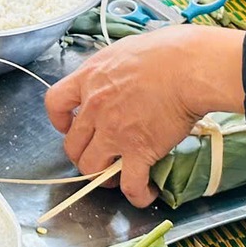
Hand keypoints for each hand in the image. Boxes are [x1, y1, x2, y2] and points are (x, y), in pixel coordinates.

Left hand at [44, 26, 244, 205]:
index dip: (60, 121)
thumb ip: (114, 71)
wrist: (190, 67)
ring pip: (92, 168)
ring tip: (118, 178)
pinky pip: (130, 184)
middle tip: (99, 158)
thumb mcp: (126, 51)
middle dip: (83, 156)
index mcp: (90, 78)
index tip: (70, 127)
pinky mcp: (139, 150)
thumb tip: (120, 77)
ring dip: (102, 177)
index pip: (55, 102)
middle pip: (72, 144)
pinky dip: (137, 195)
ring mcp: (114, 131)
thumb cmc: (168, 52)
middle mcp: (95, 107)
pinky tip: (146, 194)